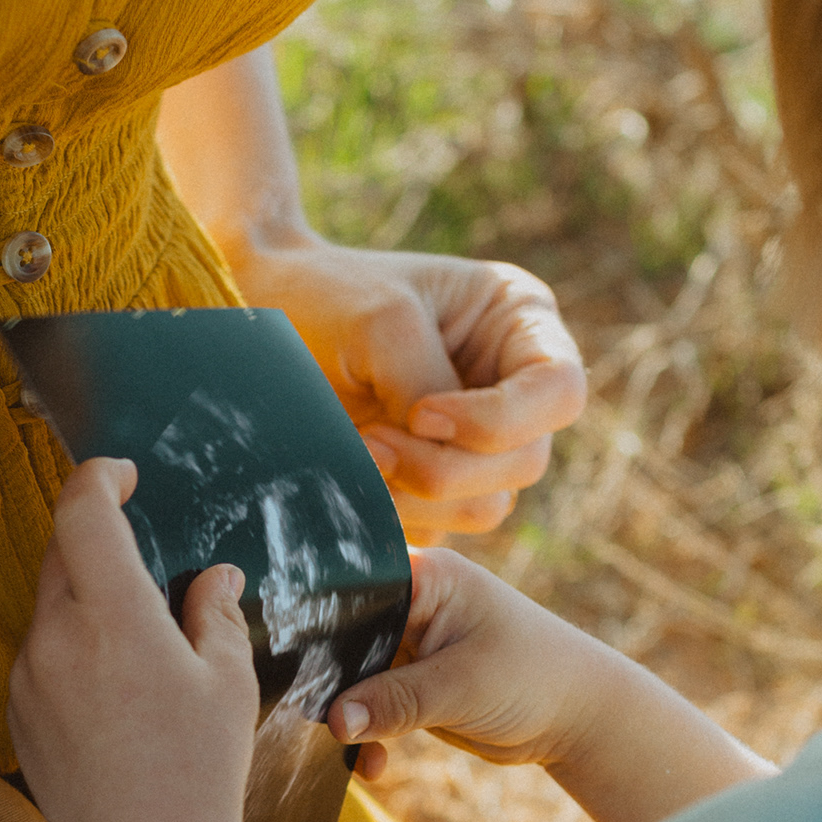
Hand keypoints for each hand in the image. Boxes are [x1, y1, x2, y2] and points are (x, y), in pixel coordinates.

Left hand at [8, 458, 259, 821]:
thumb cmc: (197, 773)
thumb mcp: (226, 682)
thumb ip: (212, 612)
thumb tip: (210, 577)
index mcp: (111, 616)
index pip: (82, 511)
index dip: (99, 477)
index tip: (123, 476)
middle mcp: (54, 639)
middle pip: (61, 555)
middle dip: (99, 543)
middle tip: (148, 565)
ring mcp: (27, 679)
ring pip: (49, 609)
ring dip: (87, 603)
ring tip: (142, 647)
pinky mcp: (17, 715)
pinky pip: (40, 657)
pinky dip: (73, 650)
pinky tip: (118, 694)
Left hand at [236, 241, 585, 540]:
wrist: (261, 314)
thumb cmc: (326, 295)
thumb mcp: (384, 324)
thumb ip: (426, 388)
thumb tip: (440, 466)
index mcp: (521, 325)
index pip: (559, 393)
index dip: (500, 420)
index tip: (422, 413)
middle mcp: (513, 388)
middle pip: (525, 462)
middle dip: (446, 465)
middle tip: (369, 443)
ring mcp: (479, 443)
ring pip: (487, 506)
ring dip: (418, 496)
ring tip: (356, 453)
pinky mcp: (437, 486)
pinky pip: (439, 526)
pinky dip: (396, 514)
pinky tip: (353, 478)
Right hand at [328, 549, 608, 784]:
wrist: (581, 719)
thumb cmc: (534, 680)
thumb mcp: (461, 688)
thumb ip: (394, 701)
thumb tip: (333, 720)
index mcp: (426, 577)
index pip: (353, 586)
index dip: (317, 622)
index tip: (291, 663)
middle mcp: (414, 603)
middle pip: (345, 634)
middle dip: (328, 679)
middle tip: (308, 719)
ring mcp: (413, 643)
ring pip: (354, 675)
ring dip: (347, 715)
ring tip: (341, 753)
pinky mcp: (414, 681)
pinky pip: (373, 704)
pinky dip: (369, 734)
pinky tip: (373, 765)